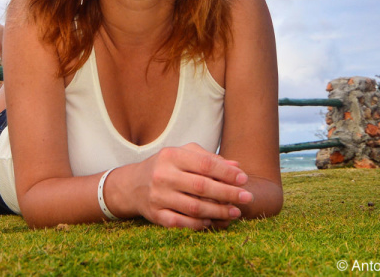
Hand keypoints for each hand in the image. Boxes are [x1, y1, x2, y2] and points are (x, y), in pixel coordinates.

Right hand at [124, 143, 252, 229]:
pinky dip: (199, 224)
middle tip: (247, 197)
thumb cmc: (166, 167)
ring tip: (235, 212)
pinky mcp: (155, 214)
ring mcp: (158, 196)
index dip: (227, 173)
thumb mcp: (183, 155)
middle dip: (228, 193)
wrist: (132, 185)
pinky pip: (182, 223)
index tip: (244, 179)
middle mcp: (163, 175)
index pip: (205, 164)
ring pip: (194, 207)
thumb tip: (237, 167)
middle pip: (202, 186)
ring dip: (219, 211)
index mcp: (171, 155)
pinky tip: (212, 221)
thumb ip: (209, 159)